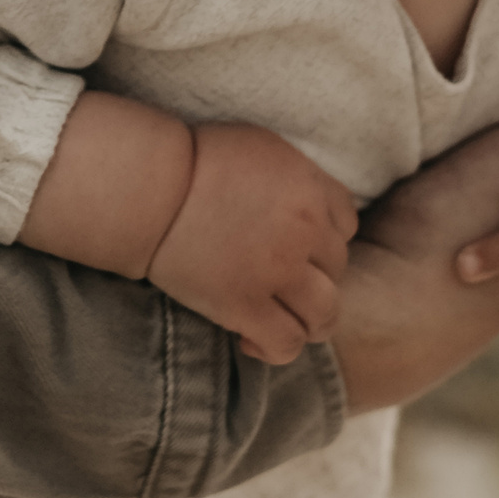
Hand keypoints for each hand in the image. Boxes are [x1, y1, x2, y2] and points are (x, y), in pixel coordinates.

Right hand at [147, 123, 353, 366]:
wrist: (151, 187)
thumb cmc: (195, 160)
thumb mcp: (263, 149)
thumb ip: (298, 177)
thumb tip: (308, 203)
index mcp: (309, 188)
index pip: (347, 226)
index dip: (324, 239)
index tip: (298, 246)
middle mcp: (304, 230)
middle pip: (337, 268)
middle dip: (313, 276)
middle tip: (279, 281)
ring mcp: (278, 270)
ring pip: (325, 313)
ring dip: (309, 320)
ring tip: (281, 319)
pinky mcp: (245, 304)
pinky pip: (286, 342)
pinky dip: (276, 348)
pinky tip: (251, 339)